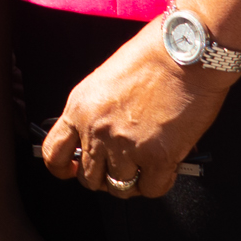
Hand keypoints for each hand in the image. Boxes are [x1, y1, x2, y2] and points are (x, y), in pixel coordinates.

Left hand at [39, 23, 227, 199]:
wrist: (186, 52)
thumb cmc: (152, 57)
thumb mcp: (105, 82)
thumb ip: (97, 113)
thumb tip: (101, 139)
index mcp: (79, 108)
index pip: (54, 153)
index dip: (64, 168)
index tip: (74, 170)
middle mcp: (97, 130)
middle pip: (89, 177)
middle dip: (105, 177)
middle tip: (121, 167)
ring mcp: (126, 146)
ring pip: (120, 188)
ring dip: (133, 182)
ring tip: (146, 167)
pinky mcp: (158, 157)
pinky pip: (152, 189)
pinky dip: (160, 182)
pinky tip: (167, 167)